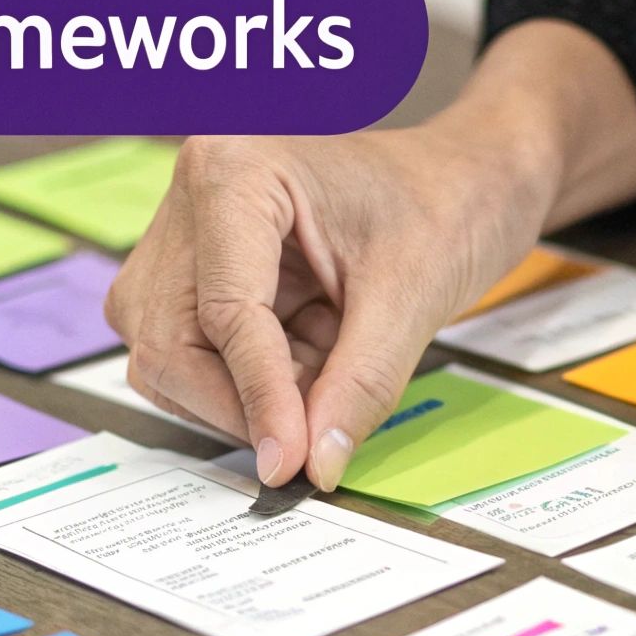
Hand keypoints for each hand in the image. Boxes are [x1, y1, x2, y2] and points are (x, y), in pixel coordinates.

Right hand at [105, 20, 635, 488]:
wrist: (465, 179)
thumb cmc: (447, 204)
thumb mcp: (414, 297)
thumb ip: (361, 384)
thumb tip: (315, 464)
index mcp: (237, 171)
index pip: (225, 310)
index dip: (257, 397)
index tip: (288, 462)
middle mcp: (194, 194)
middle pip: (172, 339)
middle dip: (238, 405)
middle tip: (305, 450)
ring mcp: (187, 234)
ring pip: (170, 356)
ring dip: (242, 397)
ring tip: (326, 381)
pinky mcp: (200, 272)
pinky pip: (197, 354)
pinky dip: (251, 384)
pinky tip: (312, 367)